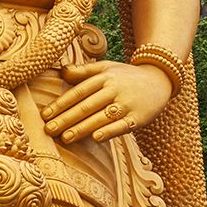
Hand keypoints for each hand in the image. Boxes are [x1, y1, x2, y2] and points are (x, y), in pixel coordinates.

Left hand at [40, 60, 172, 144]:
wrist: (160, 80)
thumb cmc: (126, 76)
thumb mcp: (106, 67)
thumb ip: (84, 70)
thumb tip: (61, 71)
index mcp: (104, 77)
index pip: (78, 92)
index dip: (61, 103)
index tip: (45, 114)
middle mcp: (114, 90)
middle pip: (86, 106)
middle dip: (66, 118)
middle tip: (48, 130)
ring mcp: (127, 104)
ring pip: (101, 117)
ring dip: (82, 128)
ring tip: (65, 138)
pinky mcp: (139, 118)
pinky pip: (122, 126)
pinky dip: (109, 131)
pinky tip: (95, 138)